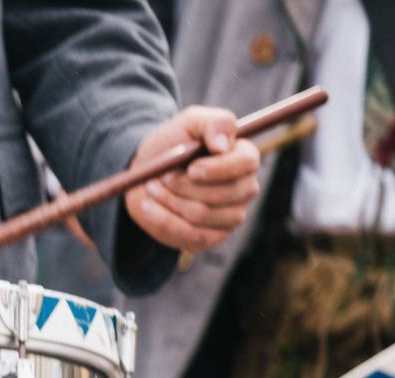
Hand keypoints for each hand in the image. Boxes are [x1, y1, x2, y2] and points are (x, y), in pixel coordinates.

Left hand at [124, 106, 260, 252]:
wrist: (148, 173)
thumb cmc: (173, 144)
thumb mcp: (189, 122)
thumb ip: (213, 122)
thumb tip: (223, 144)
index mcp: (244, 158)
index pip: (246, 164)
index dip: (218, 168)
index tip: (190, 168)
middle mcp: (244, 189)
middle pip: (222, 195)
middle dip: (183, 186)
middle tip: (160, 177)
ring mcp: (230, 216)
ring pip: (201, 215)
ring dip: (169, 201)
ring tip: (152, 187)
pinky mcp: (211, 237)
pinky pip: (191, 236)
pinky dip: (164, 221)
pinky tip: (148, 207)